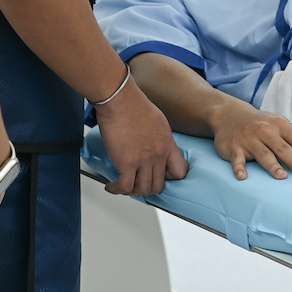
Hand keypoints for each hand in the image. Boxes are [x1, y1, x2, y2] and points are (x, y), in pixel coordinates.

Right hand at [95, 81, 189, 195]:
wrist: (120, 99)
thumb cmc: (134, 104)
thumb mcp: (158, 120)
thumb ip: (160, 136)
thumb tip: (154, 145)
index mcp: (167, 143)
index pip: (179, 171)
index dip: (169, 178)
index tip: (160, 177)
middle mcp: (158, 154)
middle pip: (159, 185)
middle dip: (146, 188)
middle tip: (137, 185)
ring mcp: (144, 160)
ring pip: (142, 189)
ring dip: (131, 191)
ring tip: (123, 186)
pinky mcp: (127, 163)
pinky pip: (125, 186)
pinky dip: (117, 189)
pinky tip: (112, 185)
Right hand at [209, 105, 291, 180]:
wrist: (230, 115)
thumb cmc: (261, 124)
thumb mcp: (282, 126)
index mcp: (280, 125)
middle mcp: (265, 131)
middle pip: (283, 148)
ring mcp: (249, 139)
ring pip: (263, 153)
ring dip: (273, 165)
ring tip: (282, 176)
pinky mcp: (233, 147)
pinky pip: (237, 159)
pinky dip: (239, 167)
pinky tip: (243, 176)